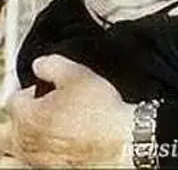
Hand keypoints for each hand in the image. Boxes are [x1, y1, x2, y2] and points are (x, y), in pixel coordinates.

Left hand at [9, 55, 132, 167]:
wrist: (120, 142)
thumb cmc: (100, 110)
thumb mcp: (78, 74)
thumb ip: (52, 65)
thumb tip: (38, 64)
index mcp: (27, 116)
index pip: (14, 99)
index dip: (30, 90)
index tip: (46, 89)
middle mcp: (24, 142)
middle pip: (2, 134)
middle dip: (14, 121)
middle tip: (33, 113)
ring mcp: (34, 161)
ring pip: (6, 159)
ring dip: (12, 147)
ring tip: (28, 137)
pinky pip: (25, 167)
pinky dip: (25, 161)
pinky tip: (40, 153)